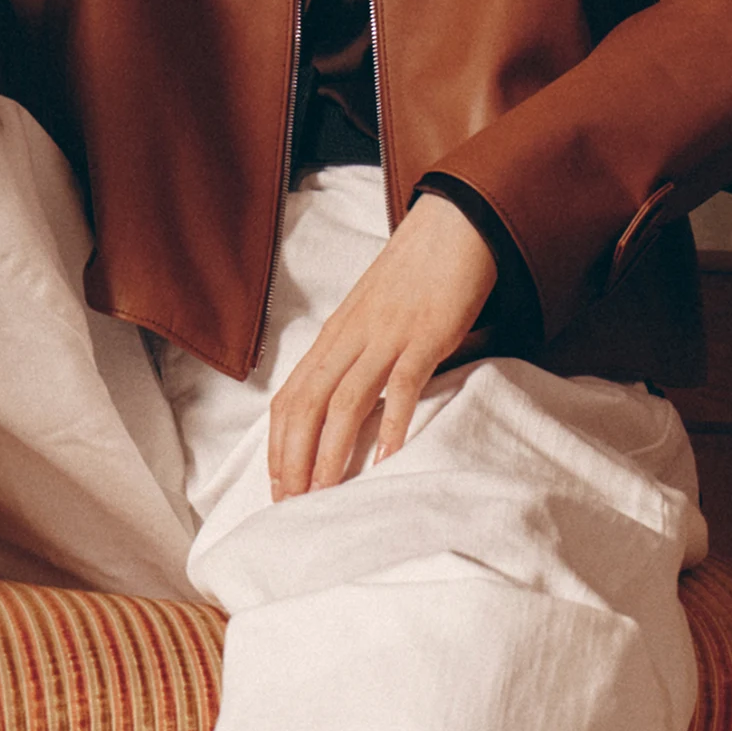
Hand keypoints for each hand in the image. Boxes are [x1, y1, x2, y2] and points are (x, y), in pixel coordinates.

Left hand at [263, 198, 501, 497]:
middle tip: (292, 503)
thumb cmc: (416, 275)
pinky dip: (392, 425)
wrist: (453, 227)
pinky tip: (385, 459)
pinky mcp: (425, 336)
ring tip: (325, 493)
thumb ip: (357, 355)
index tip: (278, 486)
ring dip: (330, 452)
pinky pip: (401, 386)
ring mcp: (385, 337)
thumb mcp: (372, 316)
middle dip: (293, 459)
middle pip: (306, 405)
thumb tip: (345, 403)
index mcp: (334, 336)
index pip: (290, 397)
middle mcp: (350, 338)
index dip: (278, 446)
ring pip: (344, 402)